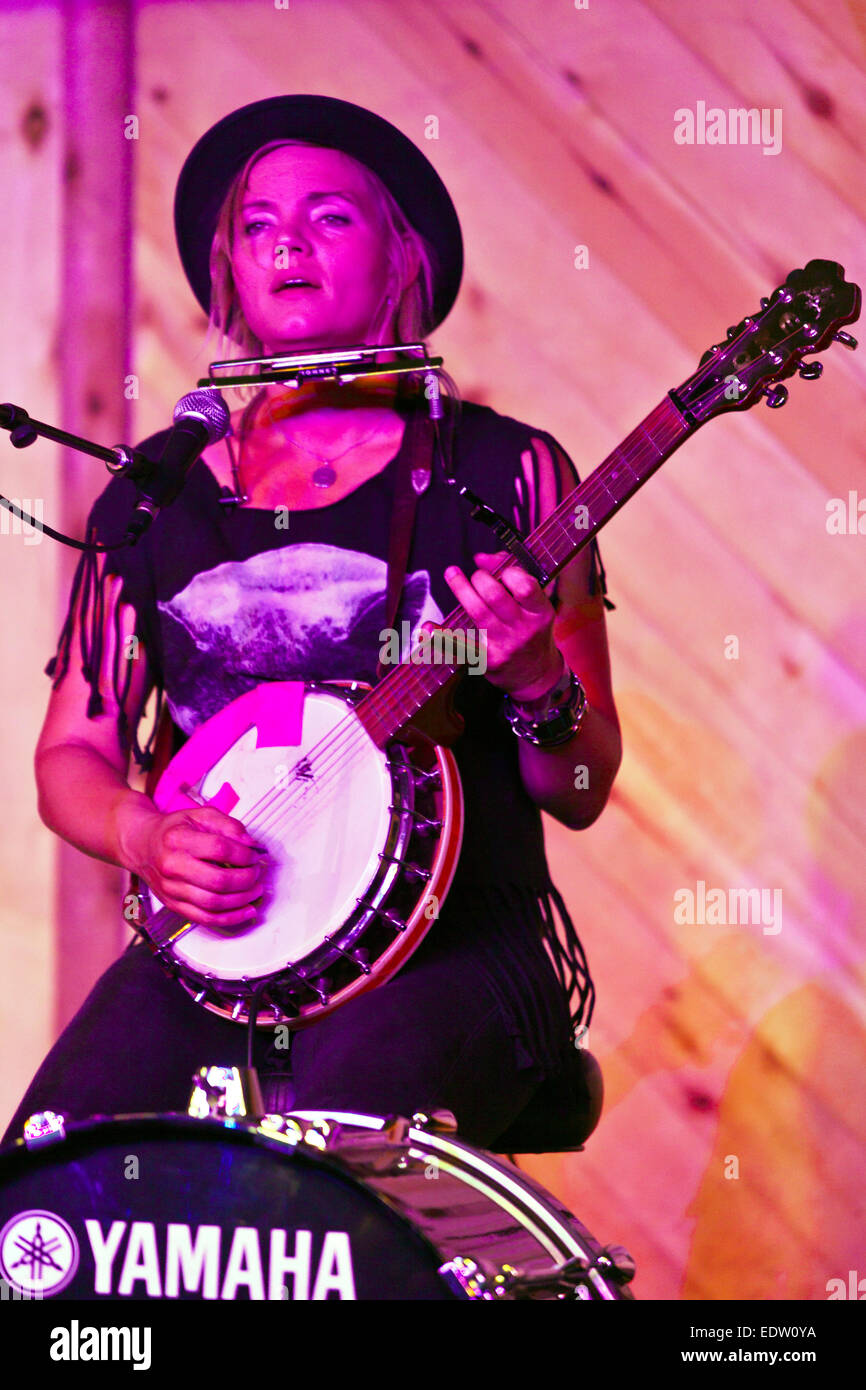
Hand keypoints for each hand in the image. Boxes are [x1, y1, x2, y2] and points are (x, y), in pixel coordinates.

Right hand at [122, 803, 267, 927]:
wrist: (142, 845)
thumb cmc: (172, 830)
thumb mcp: (200, 815)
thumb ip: (228, 825)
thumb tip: (251, 844)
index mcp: (178, 839)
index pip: (220, 849)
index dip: (244, 854)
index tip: (254, 855)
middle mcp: (172, 866)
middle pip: (218, 880)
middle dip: (246, 879)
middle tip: (257, 873)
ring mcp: (171, 889)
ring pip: (213, 903)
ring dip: (242, 900)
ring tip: (255, 890)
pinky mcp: (173, 905)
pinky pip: (204, 918)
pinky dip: (229, 918)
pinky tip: (245, 911)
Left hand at [443, 550, 564, 700]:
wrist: (536, 675)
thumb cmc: (532, 630)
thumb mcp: (534, 605)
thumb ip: (512, 575)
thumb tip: (480, 558)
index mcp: (540, 612)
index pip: (526, 587)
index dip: (510, 573)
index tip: (502, 572)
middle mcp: (524, 630)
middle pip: (495, 597)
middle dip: (481, 579)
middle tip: (477, 577)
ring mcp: (504, 646)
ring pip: (478, 613)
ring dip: (461, 589)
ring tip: (452, 574)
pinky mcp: (487, 660)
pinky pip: (461, 646)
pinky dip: (441, 638)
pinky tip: (426, 629)